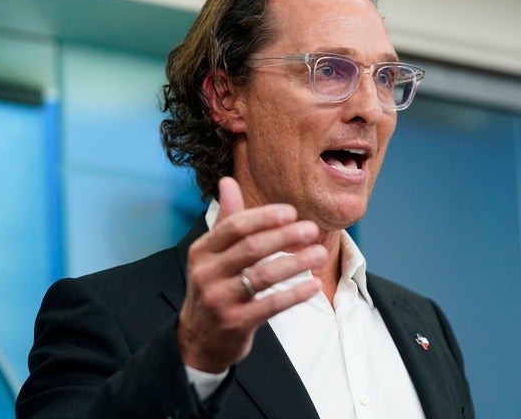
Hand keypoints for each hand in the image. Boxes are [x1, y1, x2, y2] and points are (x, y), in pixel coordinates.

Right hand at [176, 177, 325, 372]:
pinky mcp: (235, 323)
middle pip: (251, 248)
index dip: (264, 217)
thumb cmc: (214, 286)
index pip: (235, 226)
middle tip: (312, 229)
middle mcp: (206, 273)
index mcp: (202, 250)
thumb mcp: (213, 254)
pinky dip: (294, 294)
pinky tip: (313, 285)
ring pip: (263, 276)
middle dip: (285, 236)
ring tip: (320, 254)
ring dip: (295, 263)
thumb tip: (228, 181)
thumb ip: (226, 219)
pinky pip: (270, 305)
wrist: (199, 338)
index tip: (292, 212)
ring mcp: (219, 299)